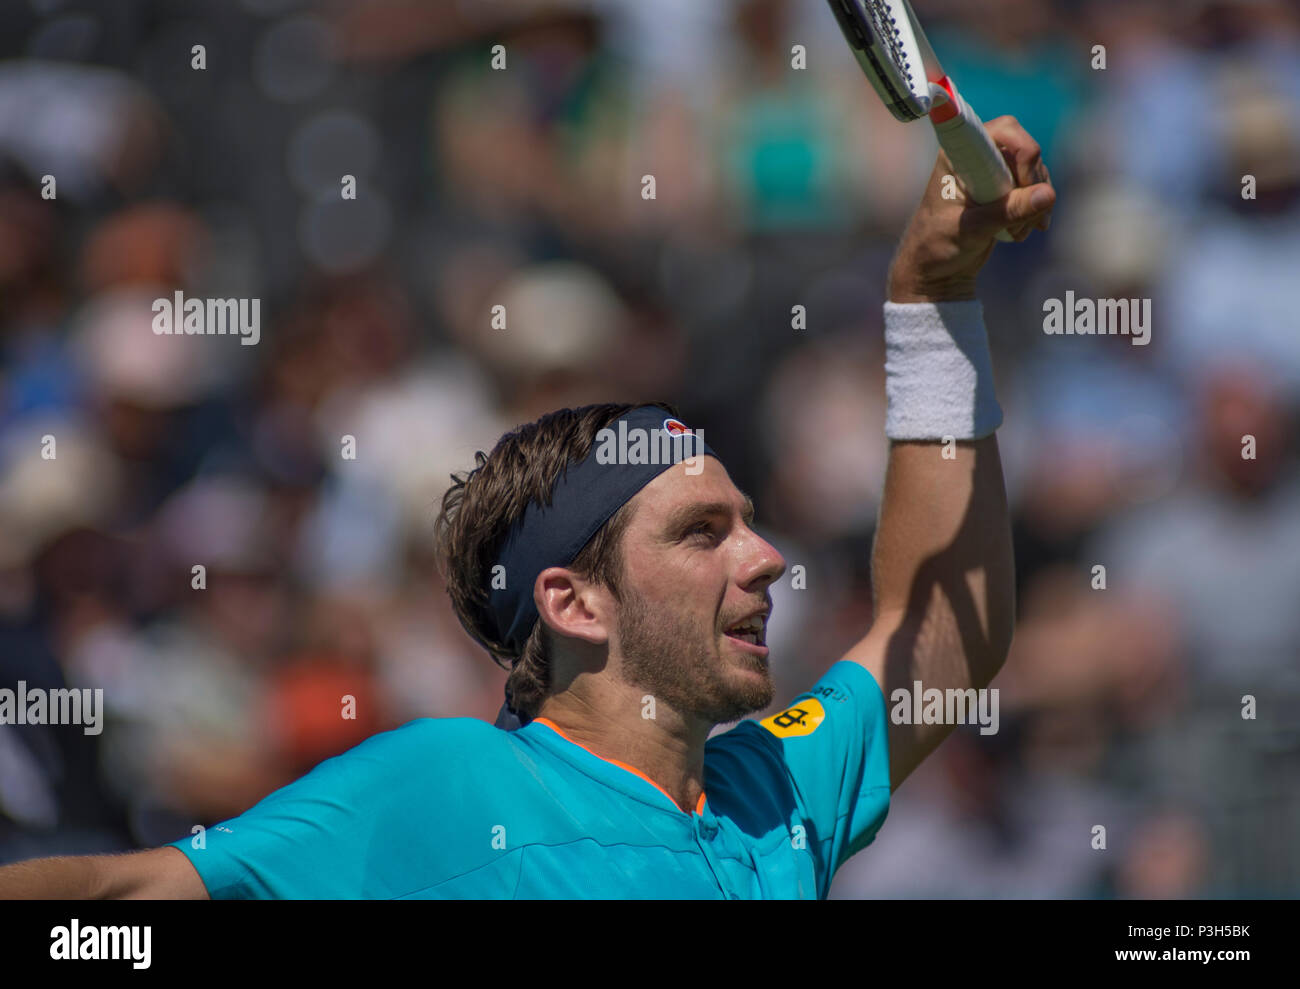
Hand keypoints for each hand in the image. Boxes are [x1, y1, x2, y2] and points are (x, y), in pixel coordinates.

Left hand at [887, 115, 1055, 302]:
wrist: (935, 270)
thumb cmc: (938, 245)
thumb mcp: (974, 228)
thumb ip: (1009, 210)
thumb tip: (1049, 194)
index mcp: (960, 155)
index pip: (1005, 130)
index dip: (1023, 151)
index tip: (1024, 184)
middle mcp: (978, 157)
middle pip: (1026, 151)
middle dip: (1033, 184)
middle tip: (1023, 218)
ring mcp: (993, 173)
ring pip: (1035, 172)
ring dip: (1035, 202)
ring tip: (1017, 233)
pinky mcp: (1004, 191)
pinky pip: (1035, 189)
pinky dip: (1036, 209)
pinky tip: (1022, 231)